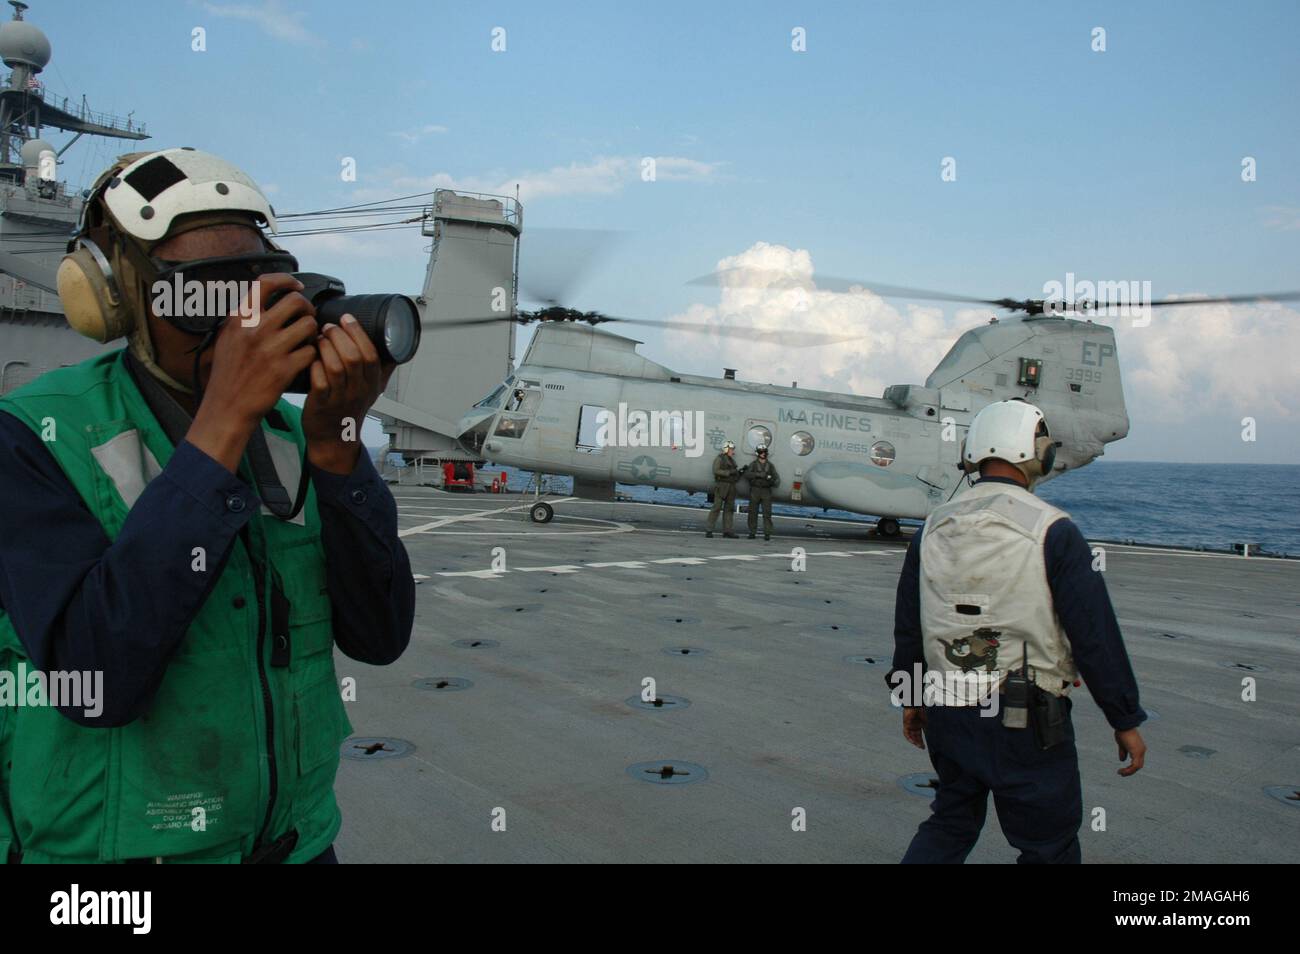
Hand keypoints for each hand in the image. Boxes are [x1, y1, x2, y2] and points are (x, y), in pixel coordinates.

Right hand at [188, 273, 317, 472]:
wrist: (227, 407)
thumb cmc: (229, 373)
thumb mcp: (227, 337)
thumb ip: (245, 316)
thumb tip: (264, 295)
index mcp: (239, 318)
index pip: (266, 283)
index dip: (287, 280)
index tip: (297, 286)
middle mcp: (254, 329)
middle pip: (296, 301)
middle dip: (307, 308)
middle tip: (306, 318)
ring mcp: (270, 349)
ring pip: (309, 325)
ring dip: (313, 332)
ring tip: (307, 340)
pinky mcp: (284, 369)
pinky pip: (311, 351)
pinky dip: (312, 355)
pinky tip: (305, 359)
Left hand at [301, 314, 396, 473]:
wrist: (334, 437)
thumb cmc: (350, 408)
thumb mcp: (373, 389)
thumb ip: (383, 367)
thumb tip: (392, 343)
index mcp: (373, 383)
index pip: (371, 355)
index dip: (358, 333)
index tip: (347, 318)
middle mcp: (359, 391)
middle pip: (354, 358)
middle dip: (339, 336)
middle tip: (328, 326)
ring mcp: (340, 399)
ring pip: (335, 368)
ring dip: (325, 348)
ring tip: (319, 338)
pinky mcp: (321, 405)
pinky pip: (318, 382)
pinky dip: (314, 366)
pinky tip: (310, 358)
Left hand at [903, 707, 926, 749]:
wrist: (915, 704)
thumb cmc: (921, 710)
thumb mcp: (925, 720)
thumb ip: (925, 726)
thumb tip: (929, 731)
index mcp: (918, 725)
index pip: (919, 735)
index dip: (921, 741)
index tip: (924, 746)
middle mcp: (913, 726)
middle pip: (915, 736)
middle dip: (918, 742)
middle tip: (922, 747)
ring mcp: (909, 725)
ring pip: (911, 736)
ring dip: (914, 741)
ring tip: (918, 746)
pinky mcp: (906, 724)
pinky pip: (906, 733)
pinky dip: (909, 738)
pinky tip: (913, 741)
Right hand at [1115, 728, 1145, 775]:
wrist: (1124, 725)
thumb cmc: (1122, 732)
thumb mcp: (1122, 744)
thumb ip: (1123, 752)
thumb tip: (1122, 760)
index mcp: (1139, 749)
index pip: (1137, 761)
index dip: (1131, 767)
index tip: (1122, 769)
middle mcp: (1142, 751)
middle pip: (1138, 765)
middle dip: (1130, 771)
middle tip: (1121, 773)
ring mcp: (1140, 752)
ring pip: (1137, 767)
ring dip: (1129, 772)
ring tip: (1120, 773)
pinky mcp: (1137, 752)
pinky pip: (1134, 765)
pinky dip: (1128, 770)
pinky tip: (1122, 770)